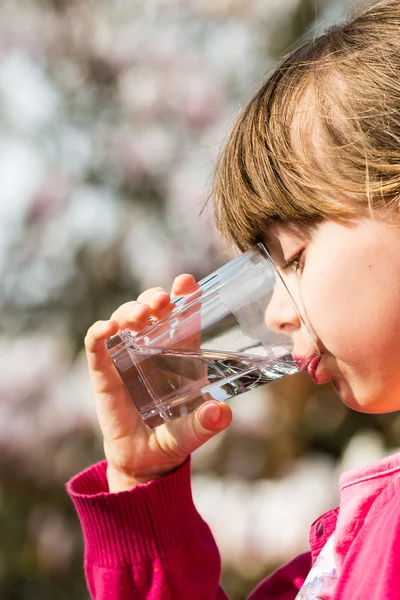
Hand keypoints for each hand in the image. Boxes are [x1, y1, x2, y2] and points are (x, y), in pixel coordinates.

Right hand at [84, 274, 232, 491]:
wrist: (144, 459)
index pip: (183, 316)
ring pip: (125, 318)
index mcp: (180, 353)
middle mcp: (153, 348)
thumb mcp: (193, 431)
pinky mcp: (103, 370)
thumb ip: (206, 423)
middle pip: (152, 309)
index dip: (184, 295)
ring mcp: (126, 355)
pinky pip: (97, 344)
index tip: (187, 282)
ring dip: (131, 310)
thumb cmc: (174, 438)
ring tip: (141, 315)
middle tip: (162, 300)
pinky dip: (99, 332)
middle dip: (155, 297)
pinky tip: (107, 328)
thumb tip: (221, 413)